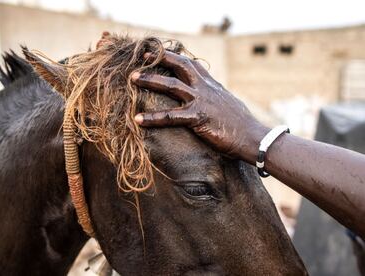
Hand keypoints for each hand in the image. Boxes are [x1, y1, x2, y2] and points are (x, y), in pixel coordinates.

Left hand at [131, 51, 268, 162]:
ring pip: (171, 85)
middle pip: (180, 66)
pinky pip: (170, 116)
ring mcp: (201, 101)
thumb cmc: (241, 124)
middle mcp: (205, 88)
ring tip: (132, 78)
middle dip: (160, 60)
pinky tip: (138, 119)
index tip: (159, 52)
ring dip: (150, 80)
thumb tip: (210, 95)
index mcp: (212, 85)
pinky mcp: (198, 117)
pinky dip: (153, 118)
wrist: (253, 137)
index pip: (191, 64)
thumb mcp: (227, 103)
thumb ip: (215, 96)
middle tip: (141, 58)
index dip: (174, 57)